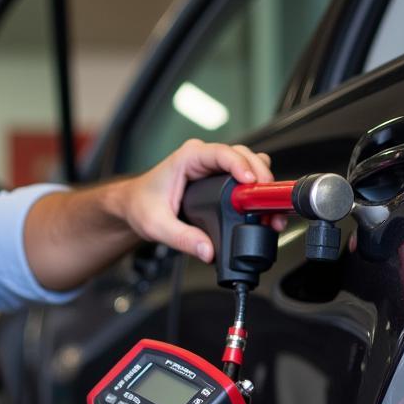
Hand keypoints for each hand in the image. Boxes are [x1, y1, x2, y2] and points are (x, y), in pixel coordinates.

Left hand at [119, 139, 277, 262]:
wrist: (134, 205)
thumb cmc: (141, 205)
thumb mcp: (157, 225)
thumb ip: (182, 238)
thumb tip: (207, 250)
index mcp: (188, 158)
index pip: (221, 152)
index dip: (240, 164)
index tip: (251, 181)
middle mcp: (203, 158)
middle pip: (244, 155)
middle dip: (260, 175)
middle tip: (267, 201)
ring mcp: (213, 166)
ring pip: (250, 163)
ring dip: (263, 182)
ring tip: (269, 207)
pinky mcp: (220, 178)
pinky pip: (246, 175)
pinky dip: (257, 189)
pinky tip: (261, 207)